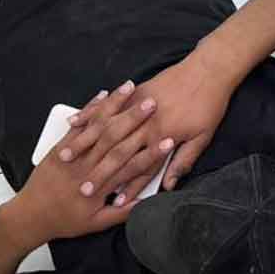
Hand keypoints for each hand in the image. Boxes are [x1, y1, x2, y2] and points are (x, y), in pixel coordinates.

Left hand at [6, 91, 160, 242]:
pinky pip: (78, 124)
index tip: (169, 141)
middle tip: (153, 103)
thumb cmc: (65, 221)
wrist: (30, 215)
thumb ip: (122, 214)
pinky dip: (91, 109)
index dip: (153, 154)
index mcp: (101, 187)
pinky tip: (103, 96)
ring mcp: (74, 154)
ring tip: (130, 89)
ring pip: (98, 126)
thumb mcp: (96, 224)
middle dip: (136, 119)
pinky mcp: (61, 147)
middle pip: (117, 138)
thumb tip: (145, 204)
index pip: (133, 167)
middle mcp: (88, 167)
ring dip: (115, 105)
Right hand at [58, 57, 233, 201]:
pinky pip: (105, 107)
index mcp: (162, 138)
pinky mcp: (134, 92)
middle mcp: (146, 125)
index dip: (128, 187)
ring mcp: (137, 107)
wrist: (208, 70)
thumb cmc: (208, 106)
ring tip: (66, 159)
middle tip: (80, 190)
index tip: (113, 203)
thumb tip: (170, 185)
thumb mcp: (202, 138)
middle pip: (117, 154)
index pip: (141, 169)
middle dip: (99, 174)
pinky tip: (72, 123)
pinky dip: (88, 115)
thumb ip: (183, 161)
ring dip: (84, 145)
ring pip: (104, 130)